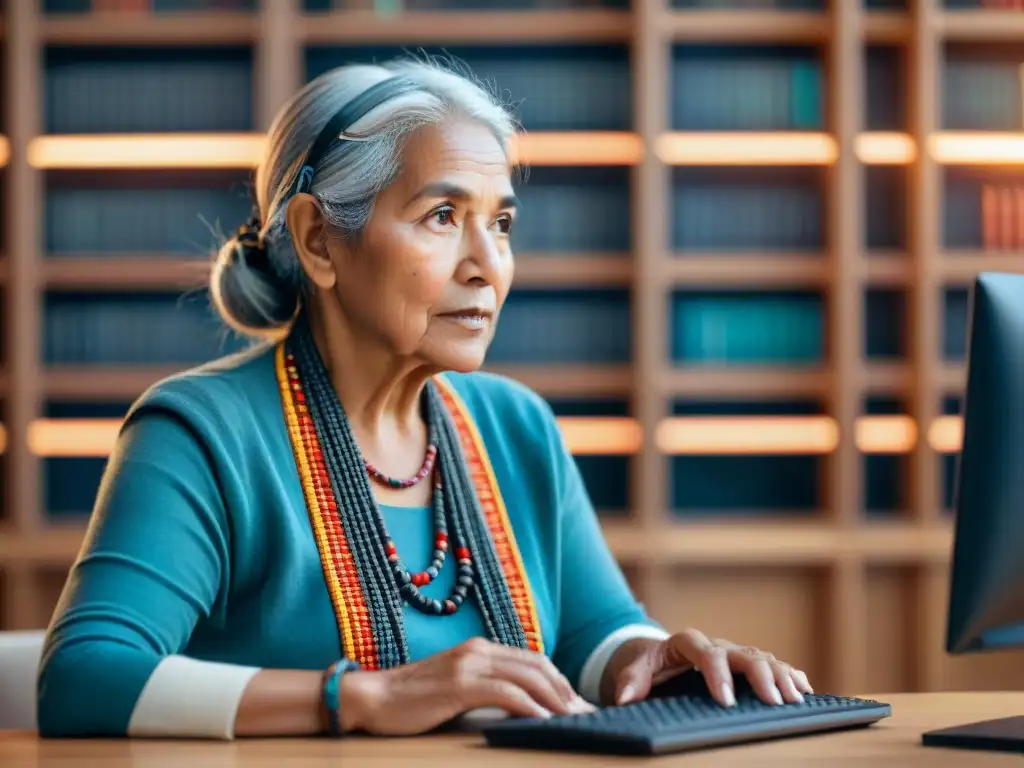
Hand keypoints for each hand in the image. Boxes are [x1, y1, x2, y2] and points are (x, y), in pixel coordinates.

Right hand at [340, 637, 595, 734]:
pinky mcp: (460, 684)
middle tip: (587, 715)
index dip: (559, 681)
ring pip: (528, 677)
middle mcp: (479, 649)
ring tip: (575, 720)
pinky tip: (545, 722)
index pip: (532, 660)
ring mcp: (469, 664)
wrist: (372, 697)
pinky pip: (507, 693)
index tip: (577, 705)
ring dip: (556, 700)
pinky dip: (530, 707)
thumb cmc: (412, 700)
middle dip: (566, 691)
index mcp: (480, 648)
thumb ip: (484, 687)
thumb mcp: (455, 686)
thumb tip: (520, 707)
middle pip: (537, 666)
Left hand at [609, 628, 813, 708]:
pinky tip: (804, 690)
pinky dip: (790, 675)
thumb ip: (630, 680)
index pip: (704, 652)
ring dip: (780, 676)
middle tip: (773, 701)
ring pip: (761, 658)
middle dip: (759, 676)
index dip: (716, 674)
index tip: (725, 701)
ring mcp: (734, 653)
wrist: (661, 656)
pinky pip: (773, 665)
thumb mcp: (636, 668)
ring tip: (795, 698)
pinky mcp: (746, 664)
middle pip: (742, 653)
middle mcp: (716, 645)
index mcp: (688, 643)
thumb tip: (624, 697)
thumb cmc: (650, 666)